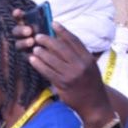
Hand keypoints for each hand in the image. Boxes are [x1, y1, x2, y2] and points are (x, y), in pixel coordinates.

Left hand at [13, 11, 114, 127]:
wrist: (95, 104)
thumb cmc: (90, 84)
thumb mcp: (90, 67)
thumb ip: (78, 55)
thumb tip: (61, 41)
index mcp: (88, 58)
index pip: (74, 41)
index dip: (63, 31)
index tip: (53, 23)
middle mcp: (81, 65)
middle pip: (61, 48)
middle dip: (48, 40)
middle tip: (38, 36)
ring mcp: (72, 75)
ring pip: (52, 59)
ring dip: (41, 52)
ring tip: (34, 47)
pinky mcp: (63, 85)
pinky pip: (48, 72)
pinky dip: (39, 65)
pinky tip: (32, 59)